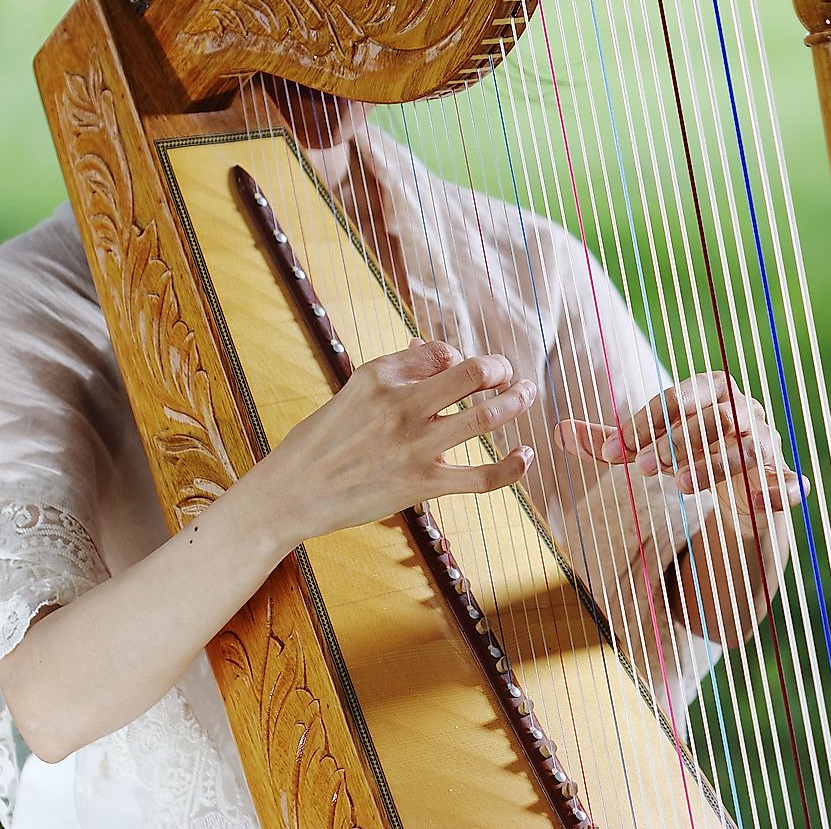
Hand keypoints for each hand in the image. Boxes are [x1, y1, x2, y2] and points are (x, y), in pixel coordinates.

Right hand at [241, 339, 536, 547]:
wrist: (291, 493)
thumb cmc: (323, 440)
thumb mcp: (354, 391)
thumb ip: (398, 370)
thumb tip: (436, 350)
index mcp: (380, 376)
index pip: (442, 352)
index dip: (462, 359)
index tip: (466, 373)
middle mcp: (400, 405)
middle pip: (474, 374)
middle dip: (502, 371)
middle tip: (512, 376)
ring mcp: (414, 446)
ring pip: (485, 417)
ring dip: (515, 402)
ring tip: (527, 395)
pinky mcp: (422, 485)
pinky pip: (482, 477)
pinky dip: (512, 467)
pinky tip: (526, 456)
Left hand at [552, 371, 808, 516]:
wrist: (739, 490)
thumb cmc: (689, 456)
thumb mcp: (648, 449)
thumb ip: (610, 442)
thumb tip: (557, 432)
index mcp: (715, 393)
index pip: (685, 395)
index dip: (651, 418)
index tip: (618, 445)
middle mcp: (747, 413)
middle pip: (718, 417)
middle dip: (678, 440)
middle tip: (639, 467)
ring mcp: (769, 448)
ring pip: (748, 449)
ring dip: (713, 465)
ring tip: (678, 485)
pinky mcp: (783, 484)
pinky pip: (790, 484)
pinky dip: (779, 489)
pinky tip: (756, 499)